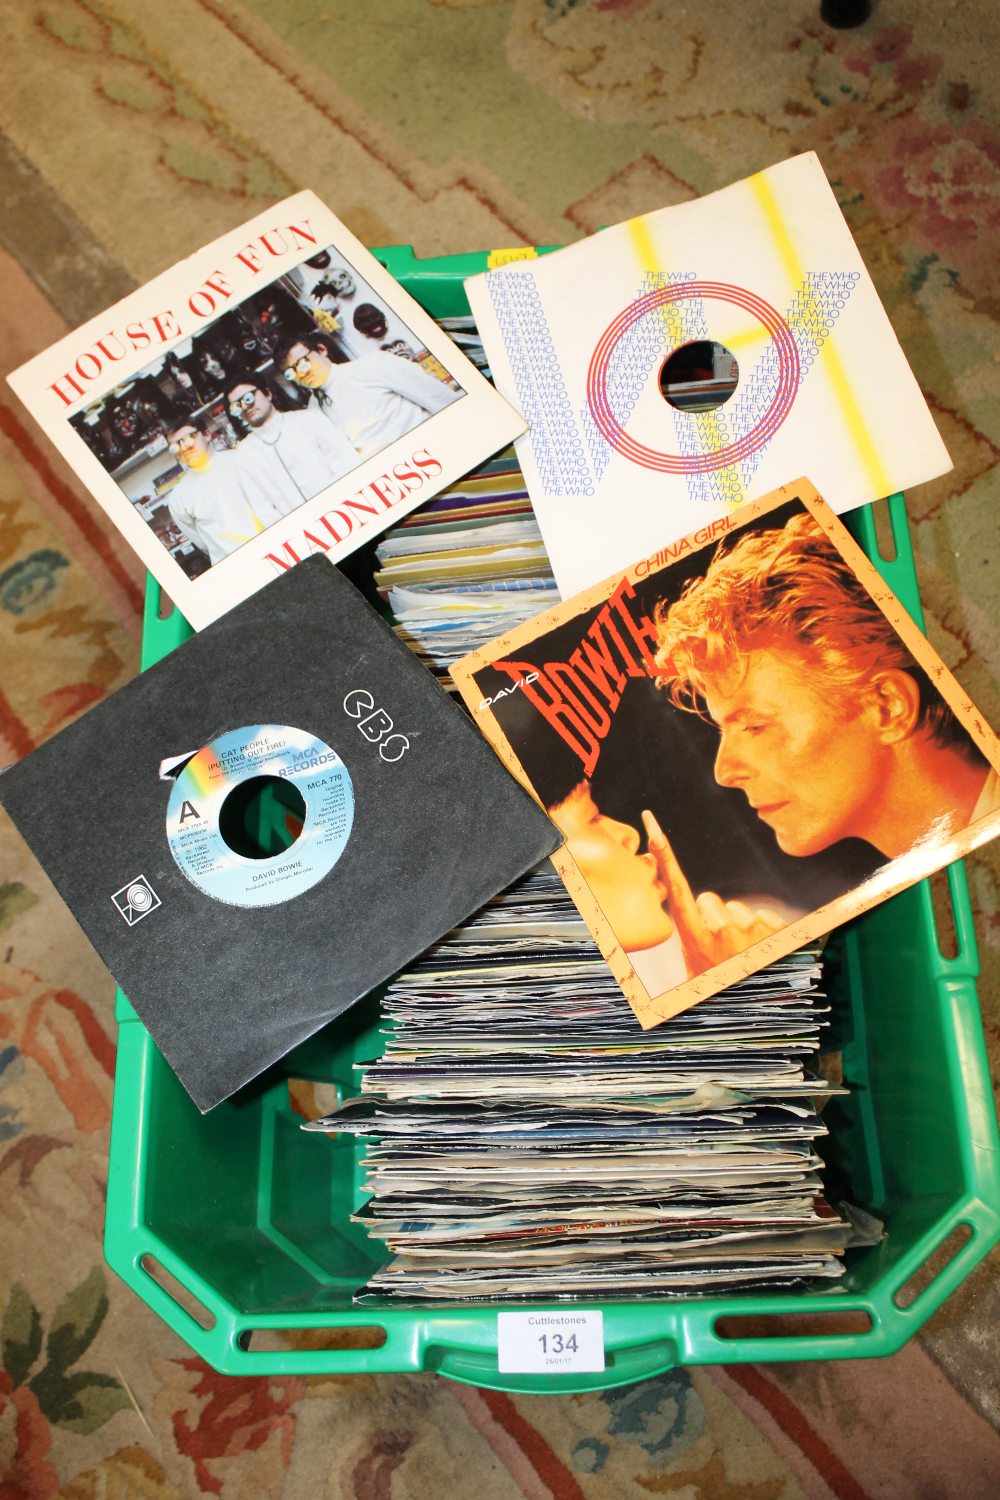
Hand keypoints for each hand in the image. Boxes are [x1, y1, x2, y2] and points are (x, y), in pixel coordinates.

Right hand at [641, 809, 784, 976]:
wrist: (762, 1006)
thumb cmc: (722, 991)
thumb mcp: (694, 975)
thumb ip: (688, 944)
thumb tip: (684, 925)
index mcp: (696, 940)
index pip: (676, 887)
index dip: (664, 855)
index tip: (653, 825)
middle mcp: (722, 930)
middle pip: (709, 900)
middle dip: (712, 917)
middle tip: (719, 946)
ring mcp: (752, 929)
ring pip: (738, 909)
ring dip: (738, 926)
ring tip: (741, 953)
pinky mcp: (776, 930)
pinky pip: (763, 916)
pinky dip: (762, 931)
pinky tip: (759, 952)